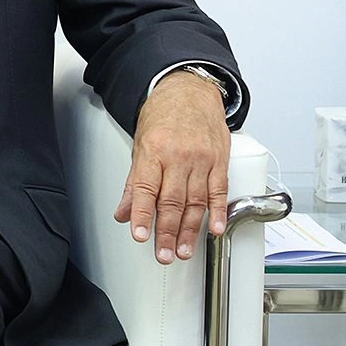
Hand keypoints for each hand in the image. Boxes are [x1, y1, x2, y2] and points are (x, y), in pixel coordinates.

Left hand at [114, 70, 231, 262]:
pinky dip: (218, 212)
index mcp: (153, 151)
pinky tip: (214, 229)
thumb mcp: (139, 145)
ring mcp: (201, 159)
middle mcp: (178, 156)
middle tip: (163, 254)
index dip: (143, 215)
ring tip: (183, 250)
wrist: (189, 91)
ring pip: (195, 201)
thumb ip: (135, 182)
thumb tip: (124, 212)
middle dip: (166, 231)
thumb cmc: (162, 117)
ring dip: (189, 230)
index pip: (146, 189)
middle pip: (172, 201)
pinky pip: (219, 190)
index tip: (140, 235)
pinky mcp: (220, 160)